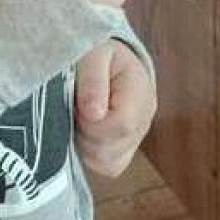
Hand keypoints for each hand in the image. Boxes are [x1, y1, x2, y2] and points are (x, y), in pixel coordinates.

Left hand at [74, 40, 156, 177]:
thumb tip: (94, 113)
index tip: (76, 106)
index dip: (91, 122)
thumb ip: (92, 80)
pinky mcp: (124, 150)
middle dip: (85, 133)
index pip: (122, 124)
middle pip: (112, 149)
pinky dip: (90, 154)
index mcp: (140, 91)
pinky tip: (84, 130)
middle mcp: (144, 118)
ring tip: (79, 118)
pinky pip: (107, 167)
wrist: (102, 57)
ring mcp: (136, 137)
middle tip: (74, 110)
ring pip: (108, 163)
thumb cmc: (96, 52)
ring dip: (85, 145)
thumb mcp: (91, 54)